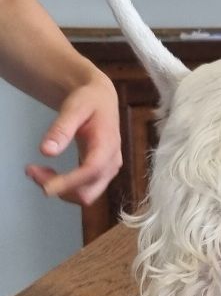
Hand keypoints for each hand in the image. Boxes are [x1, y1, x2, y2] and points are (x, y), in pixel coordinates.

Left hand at [26, 72, 122, 205]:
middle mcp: (112, 163)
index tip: (44, 186)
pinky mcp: (101, 173)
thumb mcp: (74, 109)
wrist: (101, 100)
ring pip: (85, 196)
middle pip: (89, 192)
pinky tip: (48, 173)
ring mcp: (108, 170)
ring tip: (36, 171)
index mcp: (108, 145)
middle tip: (33, 171)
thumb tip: (46, 152)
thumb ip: (61, 129)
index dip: (69, 182)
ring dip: (60, 190)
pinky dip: (64, 188)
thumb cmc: (89, 101)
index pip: (91, 170)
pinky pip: (83, 190)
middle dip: (61, 190)